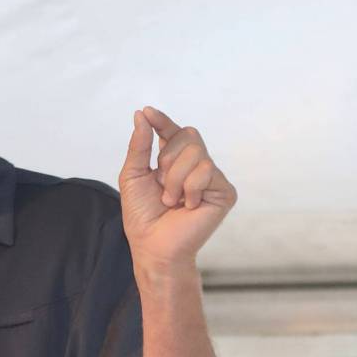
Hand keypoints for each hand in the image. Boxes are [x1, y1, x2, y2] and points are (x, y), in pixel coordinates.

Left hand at [118, 106, 236, 271]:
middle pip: (188, 135)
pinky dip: (190, 189)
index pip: (173, 132)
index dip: (162, 120)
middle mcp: (196, 165)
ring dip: (175, 179)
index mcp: (174, 161)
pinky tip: (188, 206)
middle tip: (161, 187)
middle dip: (167, 160)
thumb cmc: (142, 215)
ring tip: (172, 201)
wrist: (153, 245)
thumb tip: (141, 115)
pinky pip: (206, 171)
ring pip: (196, 154)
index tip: (147, 112)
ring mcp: (212, 178)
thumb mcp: (133, 175)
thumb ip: (140, 145)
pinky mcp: (224, 192)